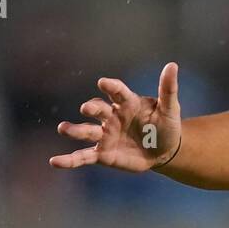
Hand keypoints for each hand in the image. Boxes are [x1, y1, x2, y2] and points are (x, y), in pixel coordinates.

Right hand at [49, 62, 181, 172]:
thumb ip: (168, 89)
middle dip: (91, 108)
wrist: (165, 151)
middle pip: (97, 109)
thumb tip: (173, 66)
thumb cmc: (166, 126)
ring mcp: (105, 135)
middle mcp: (111, 116)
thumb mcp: (170, 109)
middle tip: (87, 108)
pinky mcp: (102, 154)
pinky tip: (55, 162)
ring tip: (63, 129)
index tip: (104, 83)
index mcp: (126, 102)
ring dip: (74, 130)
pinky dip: (69, 160)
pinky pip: (83, 156)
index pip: (116, 91)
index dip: (110, 87)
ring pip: (86, 131)